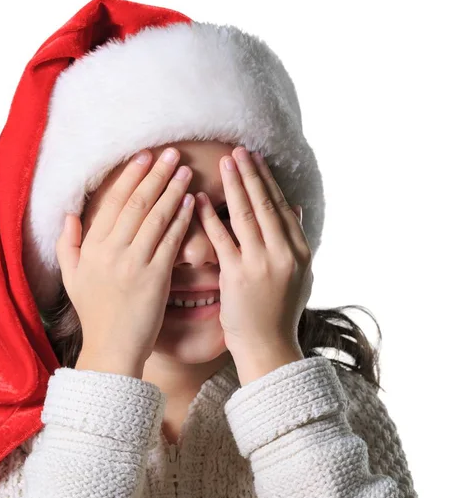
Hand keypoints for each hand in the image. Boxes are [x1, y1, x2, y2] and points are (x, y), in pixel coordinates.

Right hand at [56, 147, 194, 375]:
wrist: (112, 349)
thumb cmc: (94, 313)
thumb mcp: (72, 278)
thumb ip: (68, 244)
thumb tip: (70, 214)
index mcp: (91, 248)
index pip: (112, 203)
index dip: (130, 177)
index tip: (144, 157)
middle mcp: (111, 251)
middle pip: (137, 203)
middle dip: (156, 174)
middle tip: (172, 153)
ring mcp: (134, 263)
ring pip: (156, 217)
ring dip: (172, 190)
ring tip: (186, 170)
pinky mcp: (156, 278)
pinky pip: (171, 241)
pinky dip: (182, 219)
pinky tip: (192, 202)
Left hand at [194, 146, 313, 382]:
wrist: (268, 348)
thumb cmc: (278, 313)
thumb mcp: (298, 275)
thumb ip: (295, 240)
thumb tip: (295, 207)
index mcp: (299, 252)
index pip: (282, 207)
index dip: (268, 181)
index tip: (257, 160)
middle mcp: (284, 253)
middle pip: (265, 204)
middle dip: (251, 174)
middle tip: (239, 149)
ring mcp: (261, 264)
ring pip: (246, 215)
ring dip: (235, 185)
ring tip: (225, 162)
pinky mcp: (237, 276)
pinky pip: (221, 240)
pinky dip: (209, 217)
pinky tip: (197, 199)